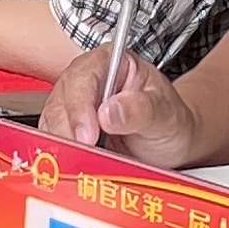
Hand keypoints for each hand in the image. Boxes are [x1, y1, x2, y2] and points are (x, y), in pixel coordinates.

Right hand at [42, 49, 205, 168]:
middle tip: (82, 152)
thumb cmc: (172, 122)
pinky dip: (60, 153)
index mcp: (113, 63)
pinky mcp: (70, 129)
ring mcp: (77, 105)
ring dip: (62, 143)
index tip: (88, 134)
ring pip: (53, 119)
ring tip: (80, 161)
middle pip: (63, 98)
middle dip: (68, 128)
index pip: (85, 76)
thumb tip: (111, 110)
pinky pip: (54, 139)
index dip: (81, 105)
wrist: (175, 143)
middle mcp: (90, 81)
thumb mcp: (166, 115)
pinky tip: (73, 163)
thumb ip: (141, 110)